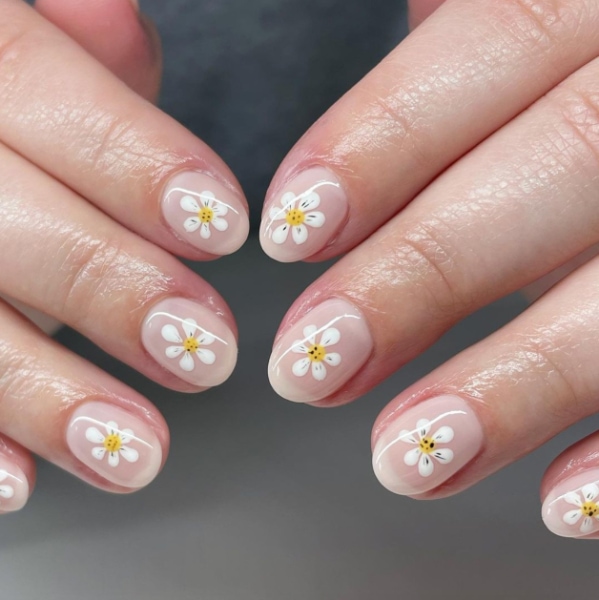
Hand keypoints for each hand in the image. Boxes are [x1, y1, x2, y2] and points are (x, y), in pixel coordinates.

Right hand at [0, 0, 248, 509]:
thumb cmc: (2, 99)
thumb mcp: (29, 44)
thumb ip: (75, 47)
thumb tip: (118, 29)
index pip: (29, 81)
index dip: (131, 160)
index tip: (224, 229)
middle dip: (110, 289)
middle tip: (208, 352)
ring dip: (47, 398)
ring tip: (139, 453)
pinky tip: (23, 482)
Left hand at [261, 0, 598, 538]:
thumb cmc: (555, 67)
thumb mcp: (515, 17)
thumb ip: (456, 45)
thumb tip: (349, 120)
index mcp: (595, 0)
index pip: (497, 43)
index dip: (386, 141)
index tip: (288, 232)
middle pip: (562, 163)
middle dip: (424, 275)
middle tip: (313, 367)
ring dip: (515, 388)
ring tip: (407, 460)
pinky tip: (553, 502)